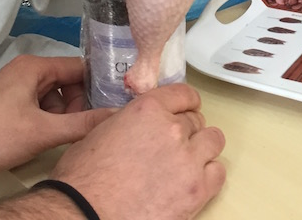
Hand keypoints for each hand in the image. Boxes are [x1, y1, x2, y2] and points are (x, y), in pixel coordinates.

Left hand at [0, 55, 114, 182]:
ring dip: (60, 118)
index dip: (99, 85)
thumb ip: (84, 124)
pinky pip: (36, 108)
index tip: (114, 106)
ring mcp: (13, 89)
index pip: (80, 67)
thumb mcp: (43, 132)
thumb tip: (120, 114)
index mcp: (35, 67)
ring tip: (56, 140)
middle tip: (78, 131)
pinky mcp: (4, 106)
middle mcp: (25, 71)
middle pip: (67, 84)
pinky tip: (40, 142)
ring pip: (52, 99)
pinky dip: (43, 123)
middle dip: (77, 107)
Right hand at [51, 84, 225, 219]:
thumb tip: (139, 122)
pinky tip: (192, 181)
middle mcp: (173, 129)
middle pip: (196, 120)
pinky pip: (218, 172)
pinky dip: (208, 174)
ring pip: (213, 141)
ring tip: (187, 161)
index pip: (183, 94)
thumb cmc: (84, 178)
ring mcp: (188, 160)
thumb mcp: (101, 132)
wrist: (86, 214)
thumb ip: (129, 120)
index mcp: (148, 110)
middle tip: (174, 144)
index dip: (185, 102)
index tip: (185, 109)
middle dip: (186, 129)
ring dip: (201, 148)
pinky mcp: (197, 190)